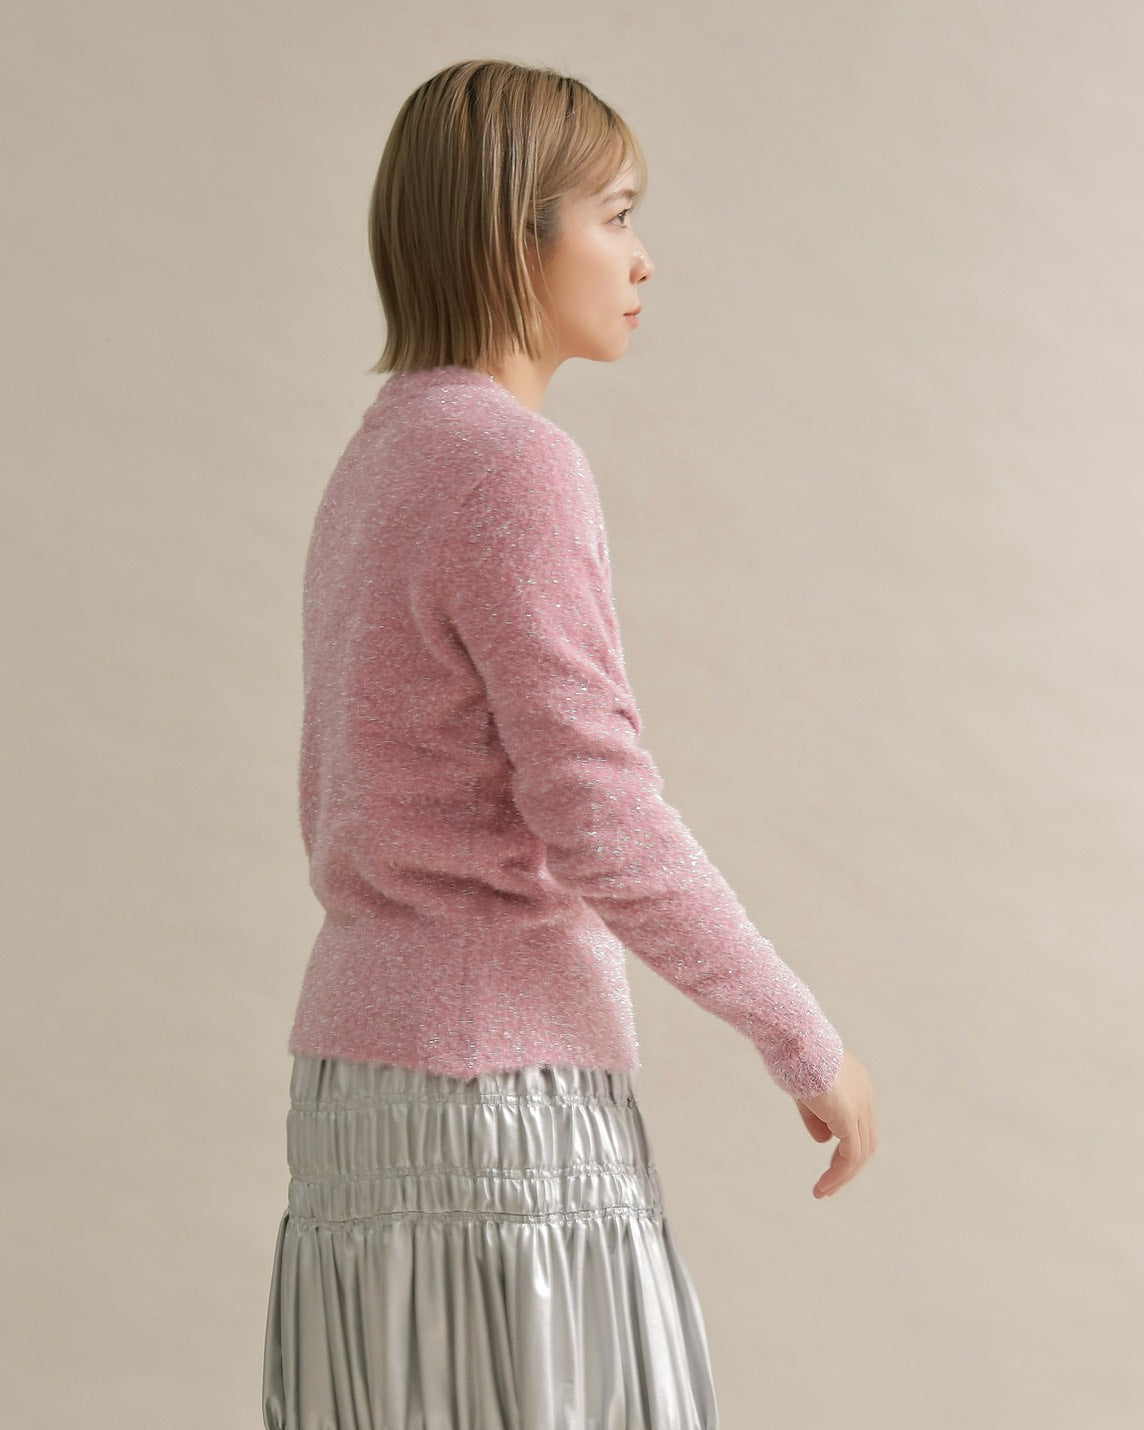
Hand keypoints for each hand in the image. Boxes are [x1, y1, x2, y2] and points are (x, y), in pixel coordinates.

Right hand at [795, 1048, 876, 1199]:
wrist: (795, 1040)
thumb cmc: (794, 1058)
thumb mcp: (807, 1091)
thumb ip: (817, 1116)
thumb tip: (824, 1141)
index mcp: (858, 1084)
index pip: (859, 1124)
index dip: (845, 1146)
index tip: (828, 1164)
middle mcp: (865, 1096)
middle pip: (865, 1141)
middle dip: (847, 1166)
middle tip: (828, 1185)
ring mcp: (861, 1107)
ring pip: (860, 1153)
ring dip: (842, 1176)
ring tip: (822, 1192)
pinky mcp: (850, 1117)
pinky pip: (850, 1156)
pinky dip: (839, 1174)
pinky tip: (823, 1186)